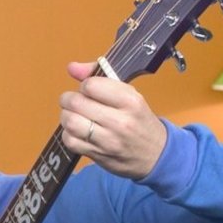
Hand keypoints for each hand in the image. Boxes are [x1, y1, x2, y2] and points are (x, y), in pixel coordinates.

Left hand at [59, 60, 167, 178]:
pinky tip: (77, 132)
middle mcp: (120, 121)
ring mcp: (108, 140)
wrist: (156, 155)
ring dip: (66, 116)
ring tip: (74, 115)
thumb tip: (72, 67)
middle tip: (74, 101)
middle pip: (76, 103)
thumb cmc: (139, 121)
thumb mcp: (130, 95)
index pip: (91, 85)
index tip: (89, 90)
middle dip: (69, 99)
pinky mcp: (97, 155)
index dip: (85, 85)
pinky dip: (68, 134)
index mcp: (130, 101)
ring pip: (70, 121)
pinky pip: (69, 141)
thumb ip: (100, 78)